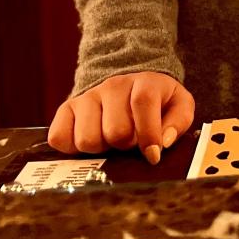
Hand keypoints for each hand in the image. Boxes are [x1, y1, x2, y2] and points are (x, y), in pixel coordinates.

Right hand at [47, 72, 194, 163]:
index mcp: (144, 82)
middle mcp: (113, 86)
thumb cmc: (157, 102)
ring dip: (101, 148)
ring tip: (111, 140)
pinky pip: (59, 138)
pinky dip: (73, 149)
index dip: (148, 133)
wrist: (128, 87)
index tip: (152, 155)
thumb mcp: (178, 106)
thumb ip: (178, 122)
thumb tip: (163, 142)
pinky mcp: (66, 110)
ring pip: (87, 139)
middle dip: (125, 145)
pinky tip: (91, 141)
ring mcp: (87, 97)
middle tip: (130, 141)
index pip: (142, 103)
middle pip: (114, 131)